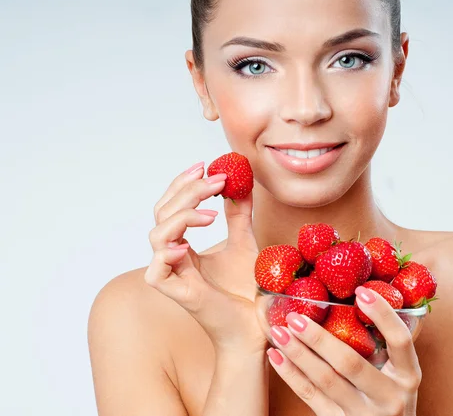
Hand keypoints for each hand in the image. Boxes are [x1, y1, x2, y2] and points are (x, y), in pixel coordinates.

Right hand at [145, 163, 265, 353]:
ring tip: (212, 212)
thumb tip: (241, 183)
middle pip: (163, 213)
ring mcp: (173, 275)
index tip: (204, 166)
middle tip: (216, 178)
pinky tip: (187, 244)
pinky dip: (167, 253)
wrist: (256, 325)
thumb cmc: (248, 289)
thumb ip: (239, 214)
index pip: (171, 207)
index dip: (183, 184)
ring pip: (157, 235)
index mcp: (185, 245)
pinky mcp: (178, 294)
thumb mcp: (245, 242)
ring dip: (183, 215)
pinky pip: (156, 271)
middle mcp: (174, 257)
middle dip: (187, 191)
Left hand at [266, 286, 420, 415]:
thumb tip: (358, 297)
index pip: (400, 340)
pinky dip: (291, 375)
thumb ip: (385, 347)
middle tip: (295, 317)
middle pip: (350, 363)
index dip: (383, 314)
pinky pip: (311, 397)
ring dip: (298, 354)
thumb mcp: (398, 376)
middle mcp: (390, 397)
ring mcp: (364, 414)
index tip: (361, 291)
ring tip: (280, 332)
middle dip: (319, 338)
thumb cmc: (390, 398)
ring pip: (325, 381)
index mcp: (408, 376)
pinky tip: (277, 356)